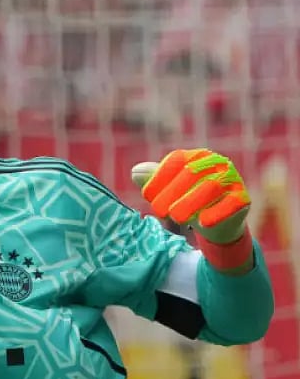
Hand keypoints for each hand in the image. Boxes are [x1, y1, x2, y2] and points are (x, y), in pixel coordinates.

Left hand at [131, 148, 250, 244]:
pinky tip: (202, 223)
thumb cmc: (186, 200)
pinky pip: (232, 203)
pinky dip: (217, 213)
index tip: (147, 196)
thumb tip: (135, 172)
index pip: (176, 160)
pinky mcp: (244, 197)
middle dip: (172, 193)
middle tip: (159, 211)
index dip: (159, 177)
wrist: (215, 222)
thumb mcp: (167, 190)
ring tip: (176, 218)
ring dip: (191, 203)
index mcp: (195, 155)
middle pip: (191, 173)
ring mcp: (232, 179)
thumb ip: (151, 179)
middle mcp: (216, 162)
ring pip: (211, 187)